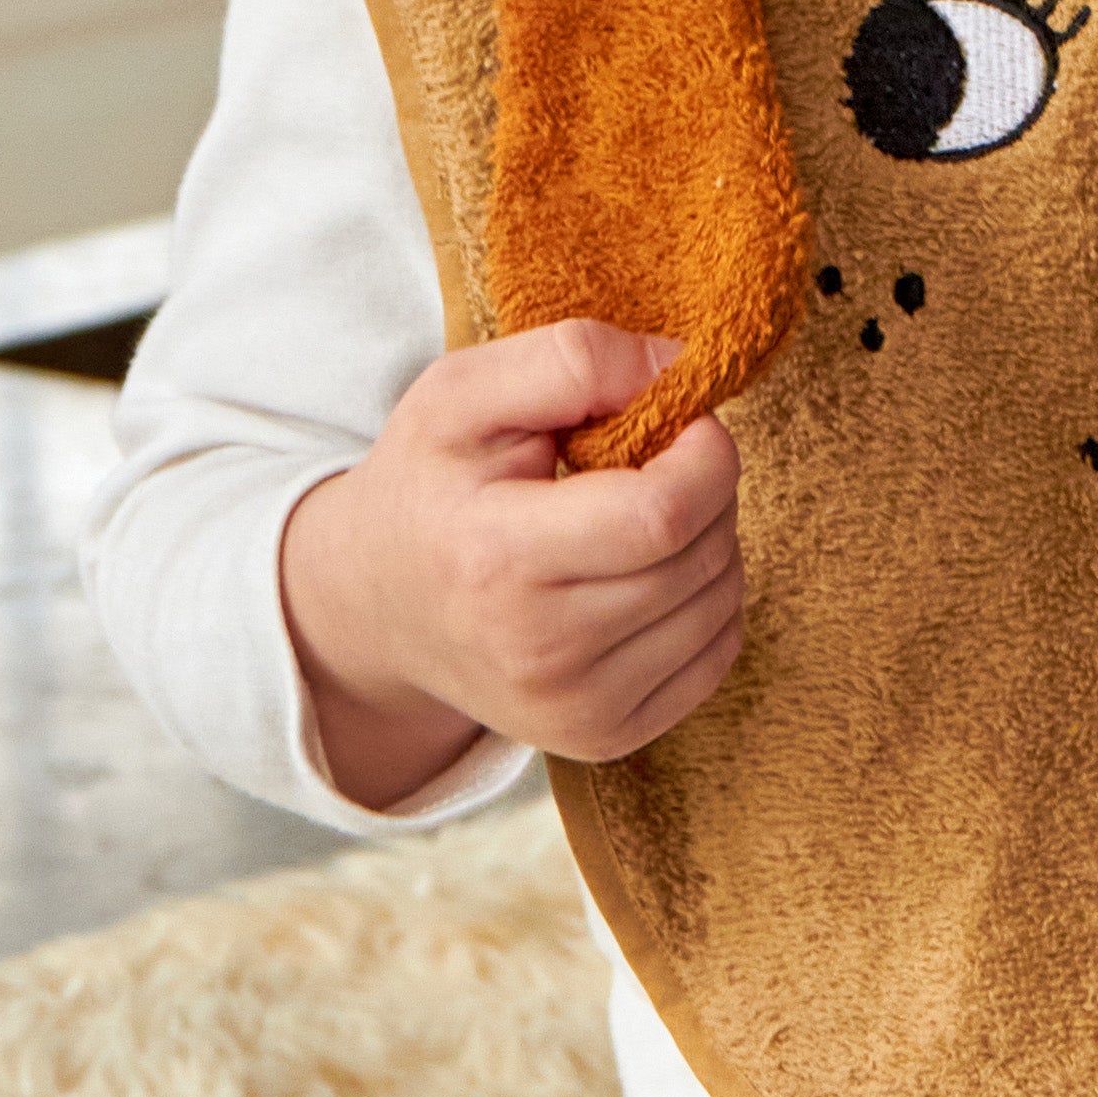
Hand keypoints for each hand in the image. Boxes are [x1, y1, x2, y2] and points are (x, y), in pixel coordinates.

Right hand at [279, 320, 744, 812]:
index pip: (661, 515)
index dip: (704, 454)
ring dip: (713, 539)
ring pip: (721, 603)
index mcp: (497, 560)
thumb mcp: (465, 393)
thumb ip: (570, 358)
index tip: (683, 423)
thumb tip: (677, 367)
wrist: (376, 605)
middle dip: (709, 487)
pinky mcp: (605, 737)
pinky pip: (718, 652)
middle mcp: (539, 654)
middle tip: (656, 462)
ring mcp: (575, 710)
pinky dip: (709, 599)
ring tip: (643, 515)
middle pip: (701, 557)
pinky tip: (649, 571)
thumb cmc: (430, 483)